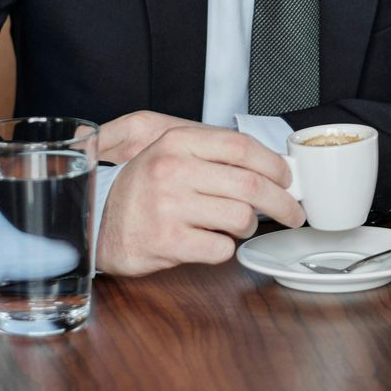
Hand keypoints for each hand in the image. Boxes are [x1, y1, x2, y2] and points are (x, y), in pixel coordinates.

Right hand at [94, 115, 305, 276]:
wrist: (97, 223)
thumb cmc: (142, 188)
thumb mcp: (171, 153)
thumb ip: (214, 152)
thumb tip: (274, 166)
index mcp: (177, 142)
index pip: (242, 146)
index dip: (274, 164)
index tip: (287, 178)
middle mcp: (173, 170)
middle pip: (250, 185)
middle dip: (283, 202)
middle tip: (293, 212)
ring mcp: (169, 206)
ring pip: (241, 217)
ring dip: (248, 225)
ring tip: (237, 224)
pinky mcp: (168, 241)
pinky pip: (222, 247)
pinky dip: (225, 247)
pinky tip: (211, 240)